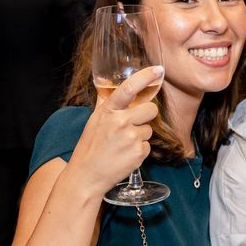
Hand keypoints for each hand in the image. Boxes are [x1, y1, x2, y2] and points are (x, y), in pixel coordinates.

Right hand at [65, 65, 162, 196]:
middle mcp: (120, 121)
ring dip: (140, 136)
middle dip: (146, 116)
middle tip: (133, 125)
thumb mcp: (95, 120)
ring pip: (149, 129)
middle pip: (151, 109)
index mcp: (108, 111)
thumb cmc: (90, 147)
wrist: (87, 175)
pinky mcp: (139, 153)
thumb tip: (109, 86)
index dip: (146, 76)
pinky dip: (139, 150)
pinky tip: (125, 155)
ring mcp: (131, 137)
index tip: (158, 69)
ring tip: (122, 144)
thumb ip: (106, 104)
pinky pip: (148, 146)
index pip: (129, 88)